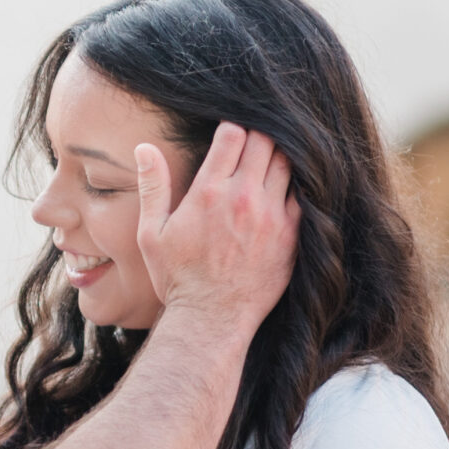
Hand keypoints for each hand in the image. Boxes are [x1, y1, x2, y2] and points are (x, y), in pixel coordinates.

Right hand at [135, 122, 298, 332]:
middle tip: (253, 144)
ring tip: (270, 162)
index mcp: (209, 192)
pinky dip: (296, 186)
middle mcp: (244, 198)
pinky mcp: (291, 235)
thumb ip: (152, 186)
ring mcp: (272, 216)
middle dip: (259, 136)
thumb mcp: (150, 233)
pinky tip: (284, 190)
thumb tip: (144, 147)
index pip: (233, 136)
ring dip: (279, 157)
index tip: (229, 135)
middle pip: (265, 143)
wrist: (211, 318)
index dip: (232, 129)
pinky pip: (303, 196)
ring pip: (288, 164)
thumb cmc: (177, 277)